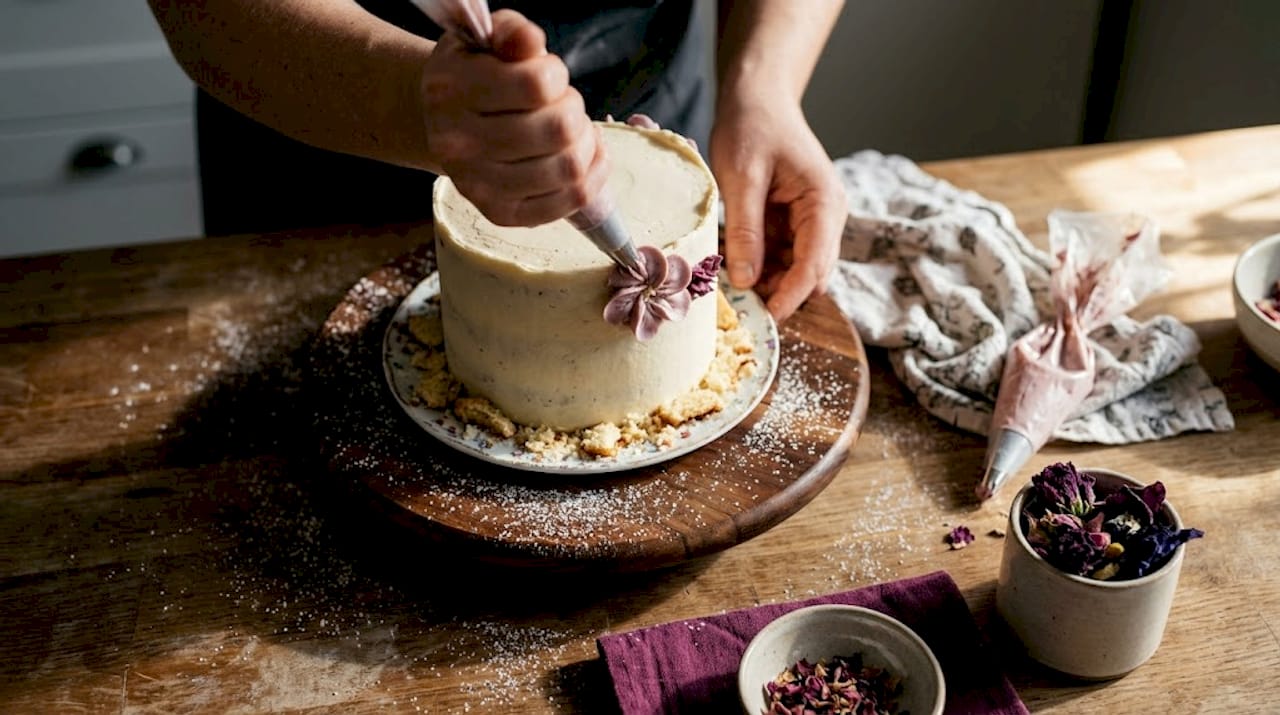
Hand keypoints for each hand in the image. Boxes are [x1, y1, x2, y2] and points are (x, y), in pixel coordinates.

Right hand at [420, 9, 607, 225]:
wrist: (440, 120)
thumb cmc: (476, 73)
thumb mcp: (488, 38)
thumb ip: (513, 32)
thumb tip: (530, 41)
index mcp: (452, 90)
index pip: (536, 85)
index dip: (555, 74)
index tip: (547, 74)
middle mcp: (458, 143)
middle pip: (558, 130)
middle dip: (573, 110)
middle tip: (561, 104)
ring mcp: (477, 185)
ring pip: (569, 167)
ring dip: (585, 143)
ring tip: (572, 130)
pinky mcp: (500, 213)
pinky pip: (570, 202)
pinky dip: (593, 175)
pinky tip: (585, 155)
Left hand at [710, 96, 844, 321]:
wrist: (757, 97)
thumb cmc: (752, 126)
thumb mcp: (742, 177)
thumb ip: (746, 230)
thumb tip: (746, 281)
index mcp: (825, 204)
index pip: (815, 265)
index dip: (791, 295)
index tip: (763, 315)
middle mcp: (827, 217)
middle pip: (810, 274)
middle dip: (778, 290)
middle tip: (736, 299)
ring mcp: (811, 221)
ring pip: (794, 269)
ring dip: (766, 279)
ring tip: (729, 275)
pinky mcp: (793, 222)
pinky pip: (779, 255)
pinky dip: (759, 263)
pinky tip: (734, 258)